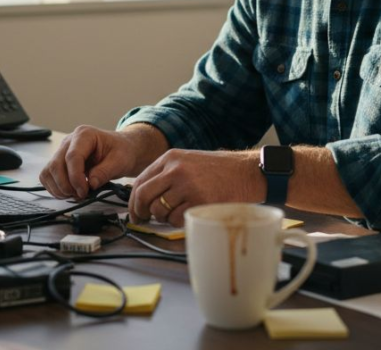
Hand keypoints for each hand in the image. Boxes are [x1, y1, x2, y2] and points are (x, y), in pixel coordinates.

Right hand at [39, 125, 164, 199]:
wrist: (122, 149)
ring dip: (59, 188)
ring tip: (76, 195)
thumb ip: (105, 172)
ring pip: (49, 171)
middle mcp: (69, 141)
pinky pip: (48, 176)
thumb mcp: (120, 161)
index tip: (84, 191)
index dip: (76, 177)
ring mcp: (62, 151)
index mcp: (84, 135)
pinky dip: (55, 188)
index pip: (72, 157)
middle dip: (66, 185)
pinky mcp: (59, 162)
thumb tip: (90, 184)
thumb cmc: (122, 151)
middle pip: (56, 165)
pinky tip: (70, 192)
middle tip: (81, 196)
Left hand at [129, 149, 262, 226]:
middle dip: (140, 213)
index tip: (134, 212)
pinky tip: (189, 214)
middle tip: (144, 220)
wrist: (246, 172)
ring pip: (159, 211)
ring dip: (164, 218)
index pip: (140, 182)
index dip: (133, 201)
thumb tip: (143, 196)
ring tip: (176, 214)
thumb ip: (166, 175)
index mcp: (170, 158)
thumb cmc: (219, 170)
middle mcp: (176, 170)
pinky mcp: (199, 201)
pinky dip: (179, 222)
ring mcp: (187, 185)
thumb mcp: (188, 161)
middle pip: (144, 196)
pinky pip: (177, 219)